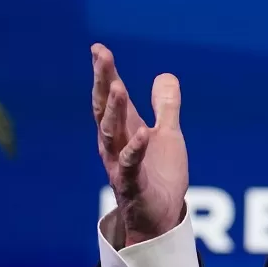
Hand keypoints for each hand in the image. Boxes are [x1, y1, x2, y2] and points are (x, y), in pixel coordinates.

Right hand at [91, 43, 188, 246]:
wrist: (160, 218)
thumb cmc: (159, 176)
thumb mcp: (168, 136)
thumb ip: (166, 107)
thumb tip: (165, 75)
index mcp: (125, 130)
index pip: (112, 96)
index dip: (106, 73)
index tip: (99, 48)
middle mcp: (116, 144)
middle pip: (105, 109)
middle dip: (104, 82)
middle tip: (101, 57)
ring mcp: (120, 164)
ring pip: (111, 134)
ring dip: (115, 111)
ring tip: (119, 87)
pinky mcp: (131, 184)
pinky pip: (129, 165)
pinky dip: (134, 148)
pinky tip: (143, 133)